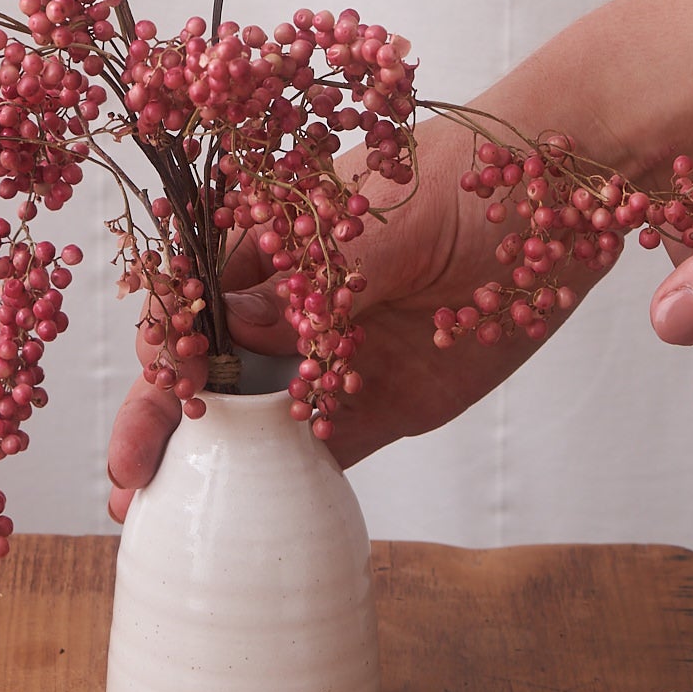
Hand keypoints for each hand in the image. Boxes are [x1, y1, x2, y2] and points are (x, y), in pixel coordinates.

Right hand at [104, 121, 582, 520]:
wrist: (561, 197)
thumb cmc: (465, 175)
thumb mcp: (388, 218)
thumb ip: (317, 276)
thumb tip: (238, 323)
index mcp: (270, 235)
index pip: (195, 292)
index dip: (164, 339)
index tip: (154, 384)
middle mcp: (287, 298)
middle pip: (206, 360)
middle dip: (162, 415)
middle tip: (131, 476)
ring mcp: (332, 352)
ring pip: (251, 414)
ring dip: (205, 461)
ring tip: (158, 515)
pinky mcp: (381, 399)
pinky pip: (320, 447)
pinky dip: (282, 481)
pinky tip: (245, 515)